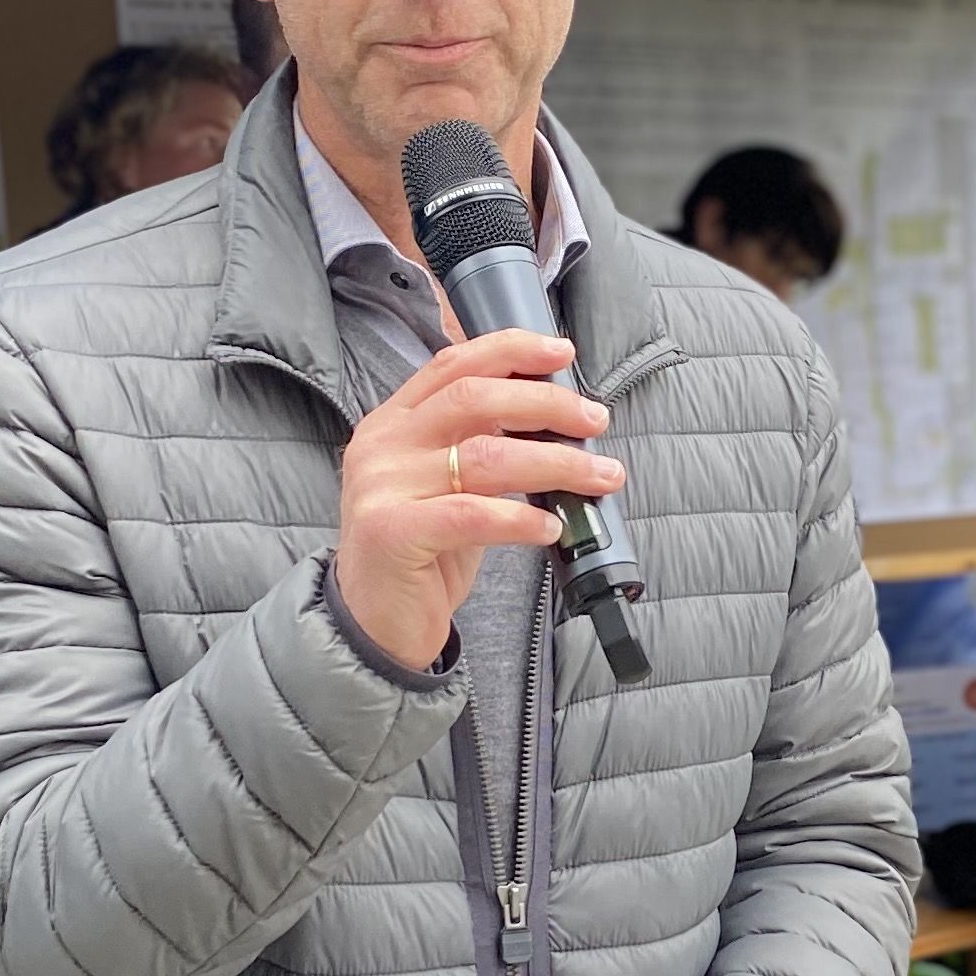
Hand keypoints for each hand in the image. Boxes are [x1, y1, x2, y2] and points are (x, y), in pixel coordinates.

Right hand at [331, 328, 626, 671]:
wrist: (373, 624)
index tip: (562, 354)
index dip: (510, 351)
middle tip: (596, 421)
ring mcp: (382, 486)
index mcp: (393, 422)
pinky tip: (553, 527)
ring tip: (602, 476)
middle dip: (547, 404)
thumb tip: (555, 418)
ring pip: (486, 456)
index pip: (453, 366)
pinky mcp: (392, 532)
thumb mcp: (447, 486)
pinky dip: (522, 519)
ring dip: (557, 464)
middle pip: (475, 400)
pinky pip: (473, 515)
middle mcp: (382, 445)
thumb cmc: (423, 552)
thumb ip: (479, 445)